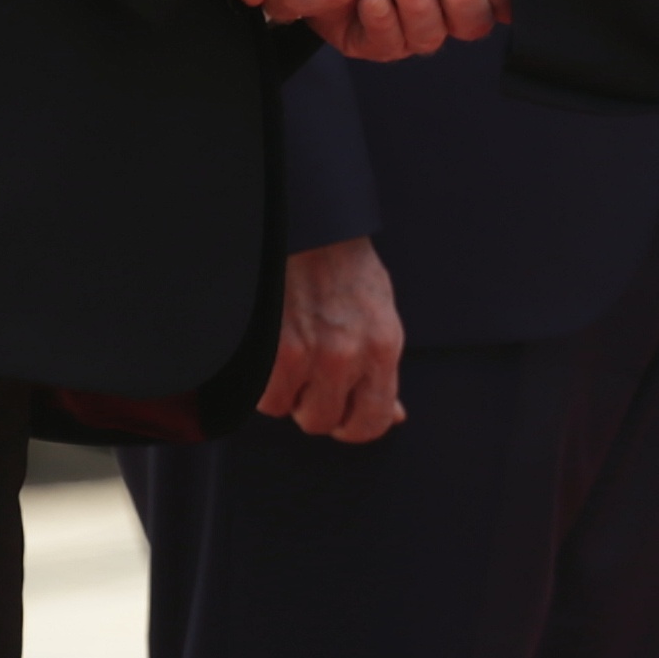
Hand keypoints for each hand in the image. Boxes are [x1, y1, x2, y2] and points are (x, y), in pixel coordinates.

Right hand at [258, 235, 405, 443]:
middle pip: (323, 422)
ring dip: (286, 391)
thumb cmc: (346, 270)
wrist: (312, 231)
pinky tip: (273, 353)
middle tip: (310, 376)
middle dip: (313, 405)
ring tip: (292, 356)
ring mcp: (310, 352)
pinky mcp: (275, 348)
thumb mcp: (380, 318)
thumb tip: (395, 415)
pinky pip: (264, 393)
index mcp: (382, 348)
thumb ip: (383, 371)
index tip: (343, 416)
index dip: (352, 426)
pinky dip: (263, 380)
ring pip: (288, 409)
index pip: (372, 422)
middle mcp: (349, 355)